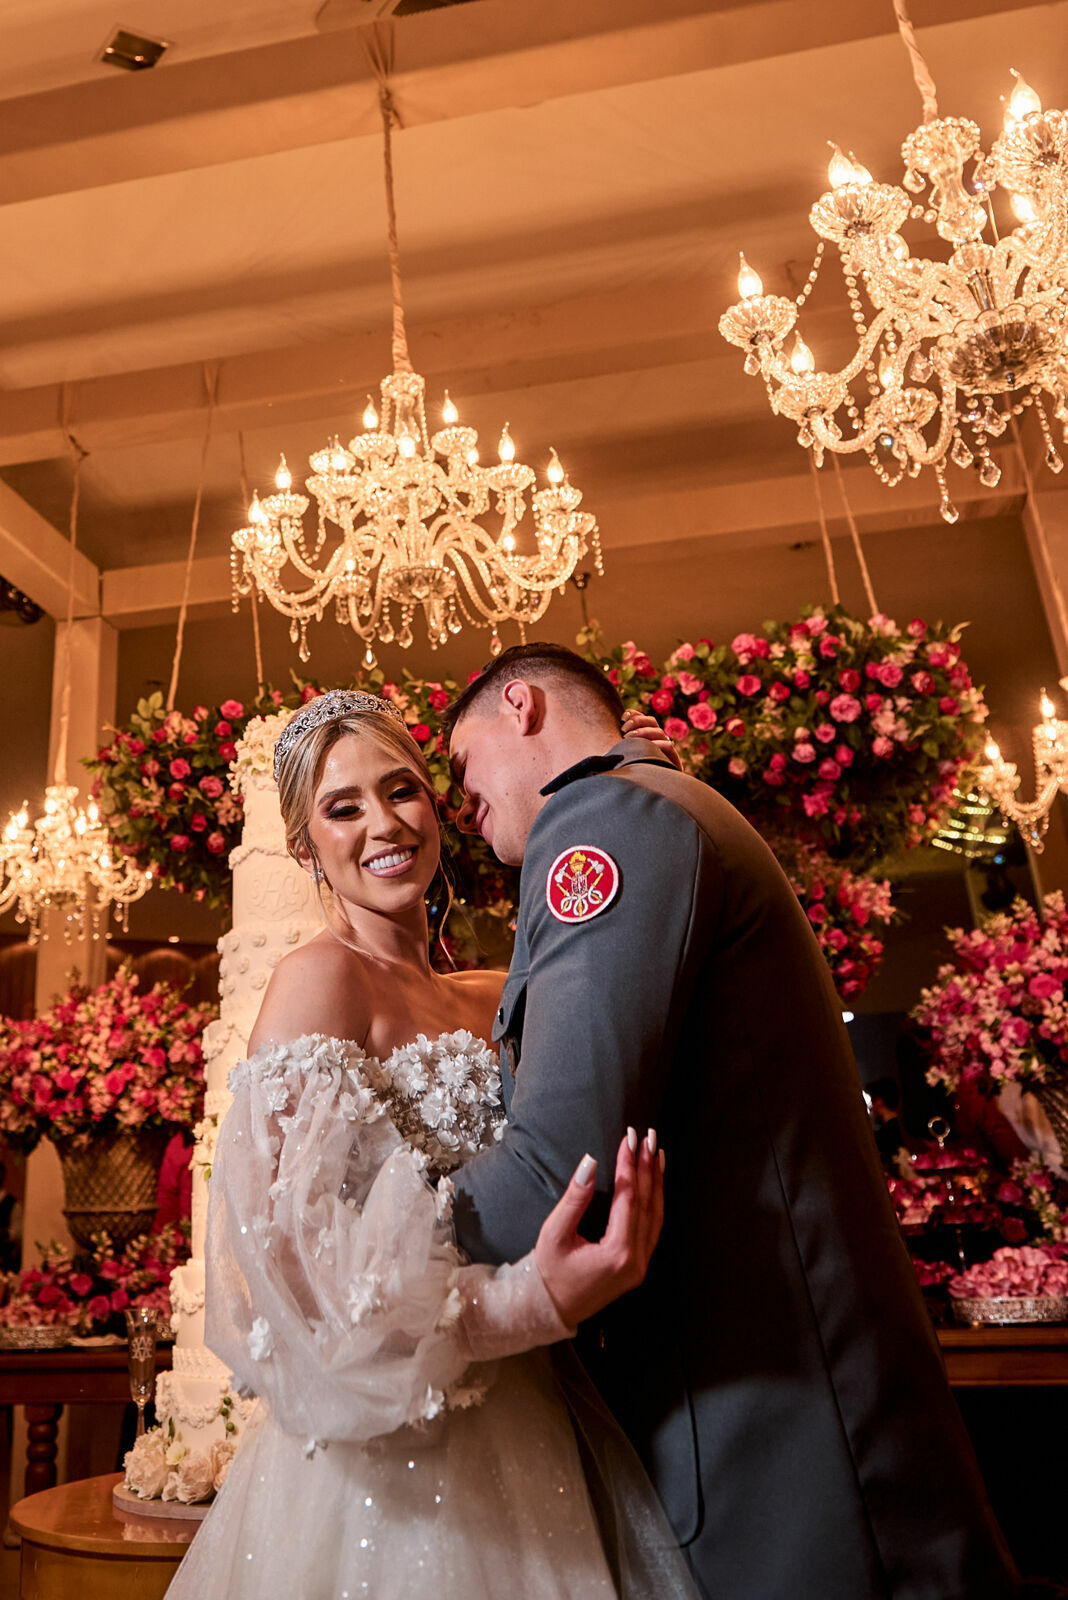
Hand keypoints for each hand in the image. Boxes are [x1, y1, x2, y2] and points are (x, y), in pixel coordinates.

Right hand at [533, 1130, 663, 1327]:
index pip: (629, 1199)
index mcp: (617, 1254)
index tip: (628, 1138)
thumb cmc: (548, 1273)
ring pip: (655, 1216)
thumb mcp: (555, 1233)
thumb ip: (575, 1198)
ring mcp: (639, 1267)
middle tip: (648, 1137)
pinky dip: (655, 1202)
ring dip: (656, 1182)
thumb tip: (590, 1163)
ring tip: (656, 1154)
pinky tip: (654, 1185)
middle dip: (647, 1167)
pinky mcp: (637, 1267)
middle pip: (647, 1204)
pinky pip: (653, 1228)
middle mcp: (635, 1261)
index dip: (629, 1165)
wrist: (549, 1309)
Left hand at [620, 708, 681, 771]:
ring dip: (644, 732)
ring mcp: (664, 750)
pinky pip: (669, 747)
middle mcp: (656, 741)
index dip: (634, 714)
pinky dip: (659, 744)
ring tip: (629, 739)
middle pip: (652, 721)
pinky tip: (648, 747)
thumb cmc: (628, 775)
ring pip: (659, 732)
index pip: (643, 718)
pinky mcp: (672, 761)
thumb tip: (616, 726)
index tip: (622, 718)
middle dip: (637, 721)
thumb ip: (620, 745)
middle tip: (624, 730)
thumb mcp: (621, 757)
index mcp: (645, 737)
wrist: (647, 792)